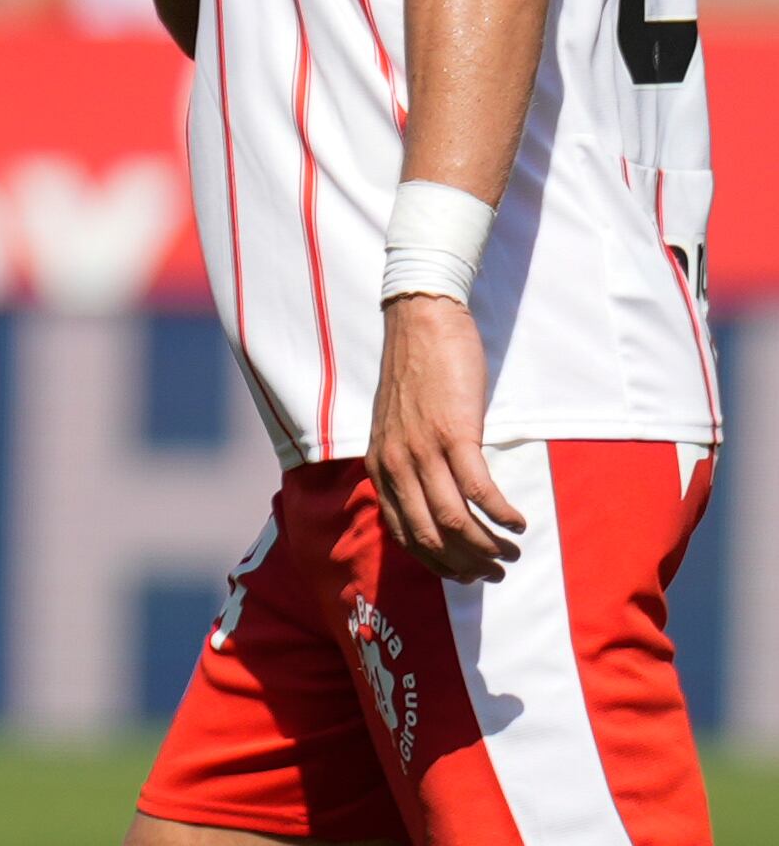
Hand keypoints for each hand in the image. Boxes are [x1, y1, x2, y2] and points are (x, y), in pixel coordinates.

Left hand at [366, 293, 524, 581]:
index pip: (403, 533)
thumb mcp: (395, 426)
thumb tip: (430, 497)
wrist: (419, 321)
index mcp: (379, 465)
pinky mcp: (453, 434)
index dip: (436, 562)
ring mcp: (422, 450)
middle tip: (496, 572)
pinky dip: (500, 514)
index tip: (463, 575)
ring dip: (487, 547)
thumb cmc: (415, 372)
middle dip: (465, 565)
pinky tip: (518, 522)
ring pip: (454, 520)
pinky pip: (478, 490)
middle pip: (430, 536)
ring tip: (512, 553)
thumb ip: (405, 462)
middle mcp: (395, 464)